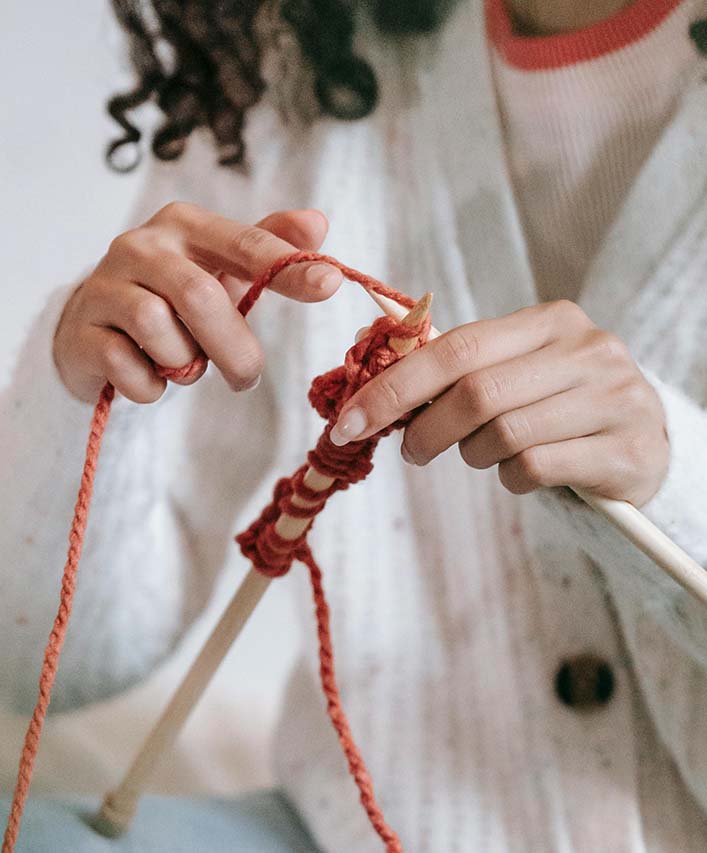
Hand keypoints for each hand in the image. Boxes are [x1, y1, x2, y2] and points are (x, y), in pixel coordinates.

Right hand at [54, 204, 341, 402]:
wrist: (94, 326)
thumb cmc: (171, 295)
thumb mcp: (220, 267)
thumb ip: (267, 246)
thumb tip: (318, 223)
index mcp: (185, 226)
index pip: (245, 243)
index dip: (288, 266)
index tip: (330, 284)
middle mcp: (141, 246)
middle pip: (200, 296)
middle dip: (233, 348)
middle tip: (246, 378)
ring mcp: (106, 286)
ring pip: (160, 332)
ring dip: (186, 364)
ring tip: (183, 364)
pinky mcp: (82, 331)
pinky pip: (129, 367)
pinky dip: (151, 384)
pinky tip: (151, 376)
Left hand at [331, 300, 668, 507]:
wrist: (640, 441)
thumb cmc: (556, 404)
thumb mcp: (511, 369)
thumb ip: (449, 361)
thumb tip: (365, 346)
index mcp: (549, 321)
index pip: (457, 347)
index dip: (395, 386)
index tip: (349, 422)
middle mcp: (586, 351)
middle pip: (476, 393)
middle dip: (426, 430)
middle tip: (411, 452)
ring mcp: (612, 399)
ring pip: (504, 435)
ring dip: (474, 455)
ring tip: (484, 454)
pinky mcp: (624, 449)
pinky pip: (535, 469)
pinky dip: (511, 479)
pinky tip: (522, 472)